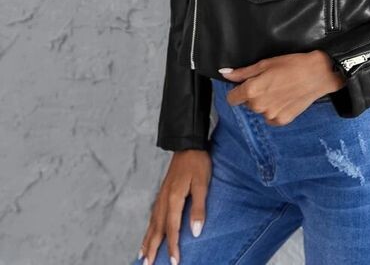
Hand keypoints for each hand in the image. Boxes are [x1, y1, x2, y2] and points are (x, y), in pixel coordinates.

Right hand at [137, 148, 211, 264]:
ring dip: (147, 240)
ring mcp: (162, 195)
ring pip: (152, 222)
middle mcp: (164, 199)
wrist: (188, 143)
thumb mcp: (202, 184)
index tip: (174, 263)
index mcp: (173, 198)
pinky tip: (149, 231)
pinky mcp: (163, 191)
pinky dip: (149, 227)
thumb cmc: (197, 163)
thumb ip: (198, 208)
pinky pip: (153, 214)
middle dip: (152, 249)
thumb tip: (195, 232)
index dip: (173, 247)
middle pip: (157, 229)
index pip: (172, 228)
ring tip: (142, 255)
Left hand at [219, 50, 344, 125]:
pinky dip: (275, 110)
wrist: (317, 74)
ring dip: (265, 102)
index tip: (245, 85)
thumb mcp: (264, 64)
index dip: (237, 90)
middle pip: (247, 103)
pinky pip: (271, 118)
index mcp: (252, 91)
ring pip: (260, 110)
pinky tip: (285, 99)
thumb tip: (224, 74)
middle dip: (253, 95)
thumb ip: (242, 72)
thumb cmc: (291, 65)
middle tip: (269, 82)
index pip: (231, 98)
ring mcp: (271, 116)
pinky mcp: (282, 121)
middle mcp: (259, 106)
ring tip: (280, 89)